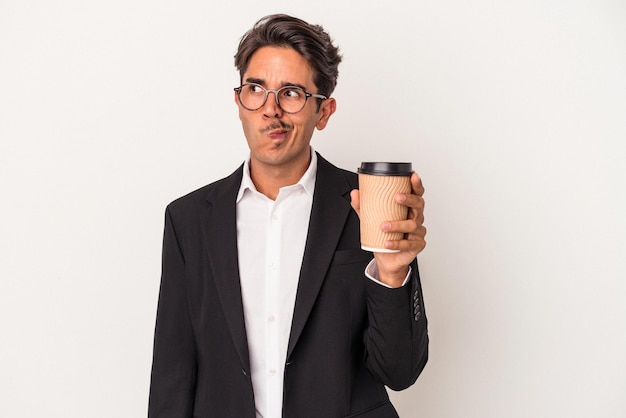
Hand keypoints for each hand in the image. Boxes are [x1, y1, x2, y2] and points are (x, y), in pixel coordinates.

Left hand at [350, 172, 426, 286]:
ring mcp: (418, 232)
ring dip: (398, 224)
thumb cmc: (383, 236)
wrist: (387, 259)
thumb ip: (363, 206)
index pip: (416, 193)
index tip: (412, 176)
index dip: (416, 184)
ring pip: (412, 225)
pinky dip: (397, 243)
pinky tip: (387, 242)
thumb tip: (355, 193)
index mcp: (408, 208)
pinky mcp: (417, 245)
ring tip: (384, 226)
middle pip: (419, 204)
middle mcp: (416, 218)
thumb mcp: (371, 219)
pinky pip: (408, 244)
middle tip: (397, 197)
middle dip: (409, 199)